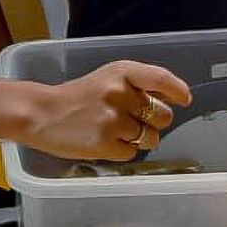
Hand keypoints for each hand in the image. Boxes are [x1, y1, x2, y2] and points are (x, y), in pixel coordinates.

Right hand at [0, 60, 191, 161]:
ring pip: (150, 138)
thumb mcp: (108, 78)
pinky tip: (106, 142)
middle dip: (155, 122)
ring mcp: (112, 120)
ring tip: (118, 133)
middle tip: (136, 121)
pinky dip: (122, 151)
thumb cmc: (78, 96)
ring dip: (141, 140)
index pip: (161, 78)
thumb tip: (171, 97)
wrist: (42, 114)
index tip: (184, 100)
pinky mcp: (104, 144)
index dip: (177, 91)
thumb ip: (136, 85)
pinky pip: (131, 153)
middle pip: (162, 115)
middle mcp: (120, 93)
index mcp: (121, 72)